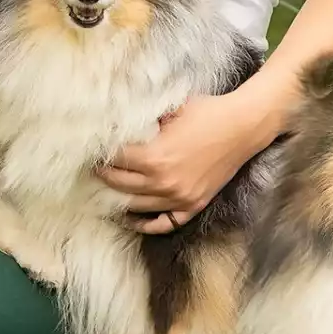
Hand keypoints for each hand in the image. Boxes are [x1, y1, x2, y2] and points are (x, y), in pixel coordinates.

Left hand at [94, 89, 273, 234]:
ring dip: (117, 198)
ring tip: (103, 190)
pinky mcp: (193, 206)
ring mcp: (179, 198)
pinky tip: (131, 218)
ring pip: (136, 206)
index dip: (100, 154)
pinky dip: (145, 224)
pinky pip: (163, 224)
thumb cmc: (206, 112)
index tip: (90, 149)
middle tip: (92, 168)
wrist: (242, 127)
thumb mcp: (168, 109)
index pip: (114, 160)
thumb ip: (143, 119)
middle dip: (102, 175)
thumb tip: (117, 120)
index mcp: (153, 157)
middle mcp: (163, 182)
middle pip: (119, 184)